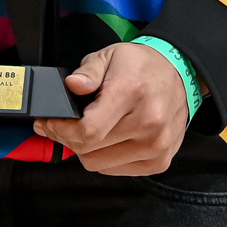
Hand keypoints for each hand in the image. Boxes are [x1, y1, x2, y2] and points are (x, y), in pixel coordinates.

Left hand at [33, 42, 188, 174]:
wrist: (178, 74)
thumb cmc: (141, 66)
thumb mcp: (109, 55)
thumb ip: (87, 72)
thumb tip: (72, 85)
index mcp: (131, 94)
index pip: (88, 130)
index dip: (61, 130)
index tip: (48, 123)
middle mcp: (148, 123)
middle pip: (90, 150)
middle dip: (66, 139)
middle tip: (59, 126)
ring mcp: (156, 146)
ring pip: (100, 164)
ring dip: (85, 150)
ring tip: (84, 131)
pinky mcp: (159, 161)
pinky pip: (117, 170)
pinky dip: (104, 158)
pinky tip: (105, 140)